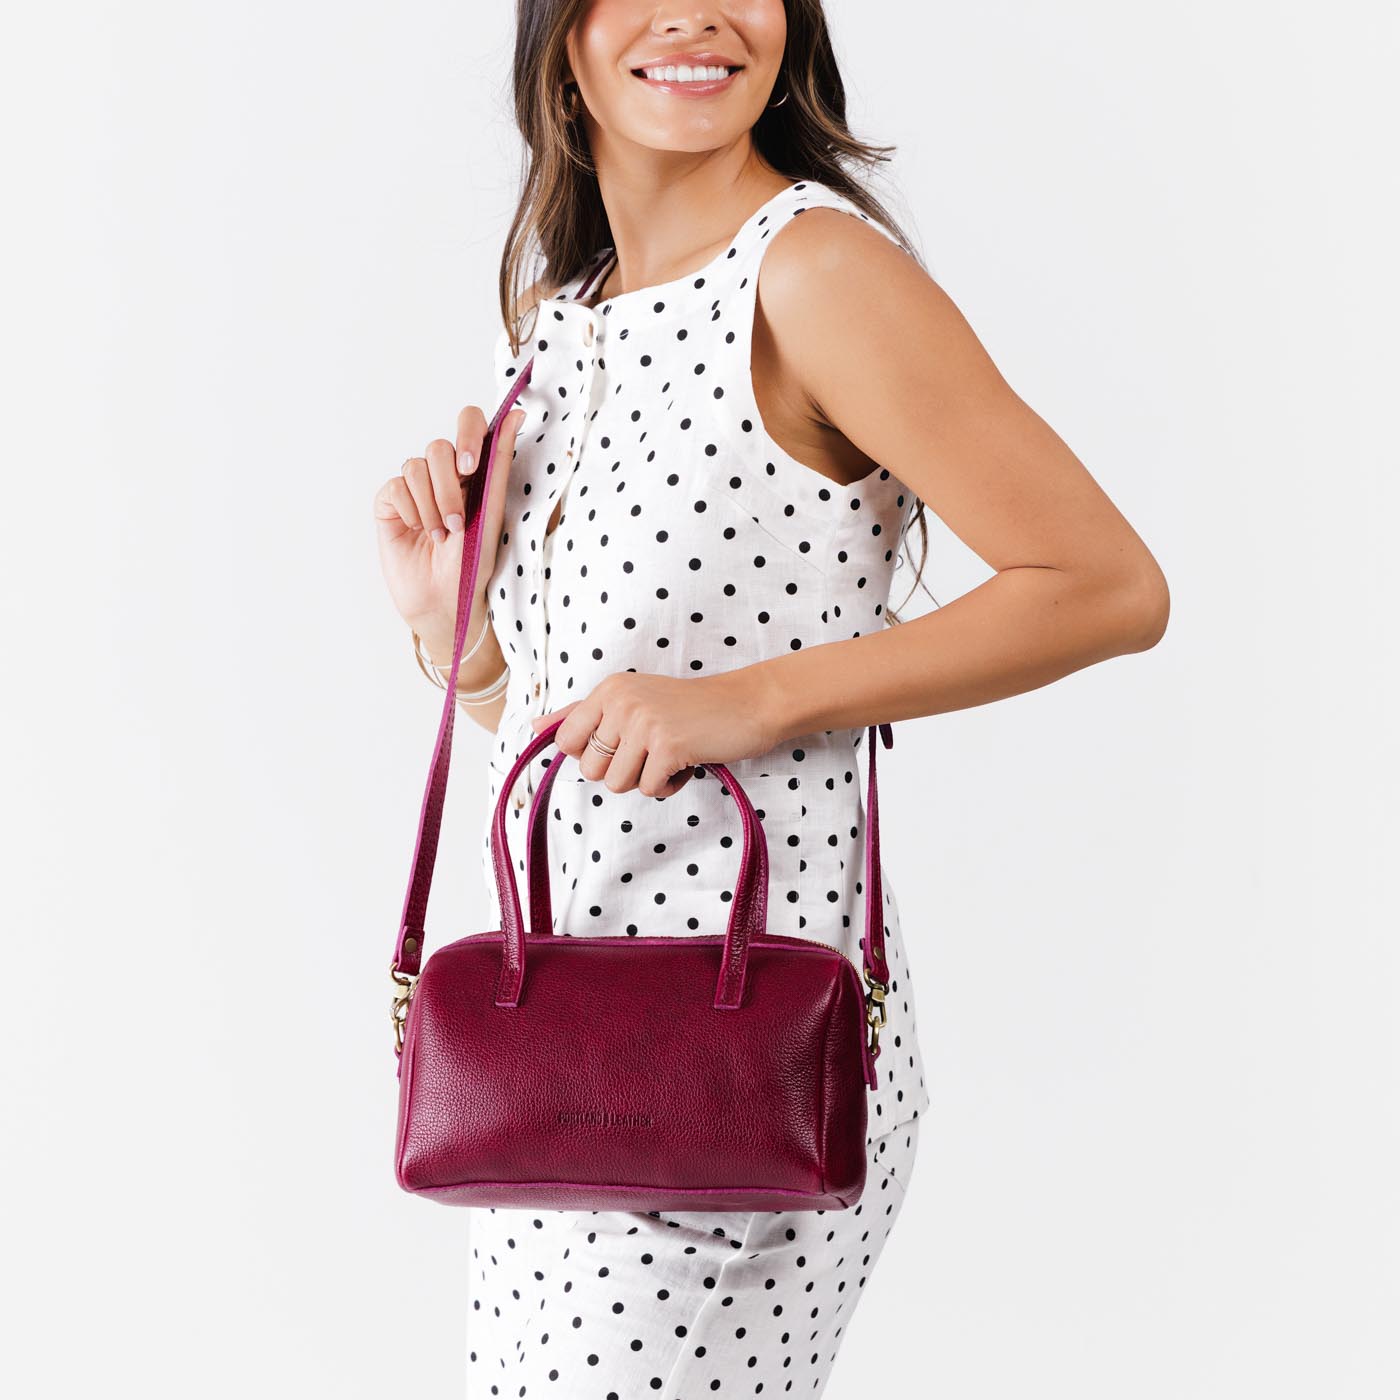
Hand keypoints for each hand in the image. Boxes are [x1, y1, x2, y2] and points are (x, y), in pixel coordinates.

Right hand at [373, 403, 526, 634]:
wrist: (444, 601)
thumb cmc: (473, 562)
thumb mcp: (492, 512)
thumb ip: (500, 463)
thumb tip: (517, 414)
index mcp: (473, 471)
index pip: (469, 423)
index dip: (468, 434)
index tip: (470, 466)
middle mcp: (443, 474)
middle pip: (440, 447)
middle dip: (449, 488)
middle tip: (457, 522)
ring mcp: (414, 487)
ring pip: (416, 466)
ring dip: (431, 505)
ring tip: (440, 535)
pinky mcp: (390, 502)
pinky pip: (396, 486)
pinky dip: (410, 510)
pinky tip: (417, 532)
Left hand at [528, 669, 780, 798]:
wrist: (747, 704)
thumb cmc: (689, 708)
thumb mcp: (632, 700)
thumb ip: (582, 715)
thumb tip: (534, 729)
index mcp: (609, 689)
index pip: (567, 742)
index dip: (594, 754)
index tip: (624, 743)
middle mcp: (621, 701)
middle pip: (591, 770)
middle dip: (622, 770)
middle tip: (653, 748)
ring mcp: (643, 723)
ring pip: (616, 784)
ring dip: (646, 779)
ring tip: (670, 754)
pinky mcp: (667, 747)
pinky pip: (650, 790)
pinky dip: (670, 785)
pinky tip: (687, 761)